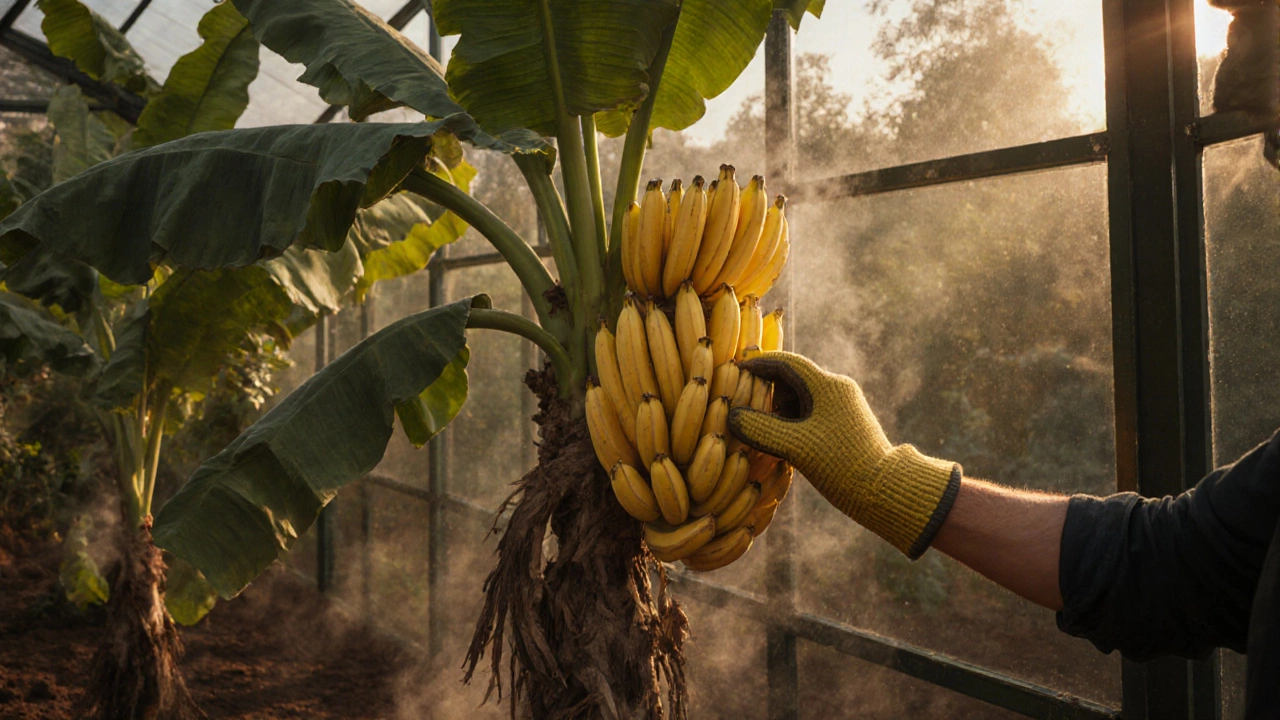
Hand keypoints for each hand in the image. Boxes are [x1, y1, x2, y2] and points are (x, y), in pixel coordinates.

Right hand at [728, 352, 960, 558]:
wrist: (885, 491)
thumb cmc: (841, 465)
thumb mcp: (795, 447)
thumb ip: (760, 429)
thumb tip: (731, 415)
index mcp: (827, 385)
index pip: (786, 362)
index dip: (758, 363)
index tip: (735, 369)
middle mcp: (837, 390)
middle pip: (792, 378)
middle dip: (766, 390)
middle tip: (743, 406)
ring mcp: (843, 407)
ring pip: (801, 397)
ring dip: (778, 409)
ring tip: (760, 429)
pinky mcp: (845, 425)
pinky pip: (811, 413)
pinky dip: (792, 421)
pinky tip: (781, 442)